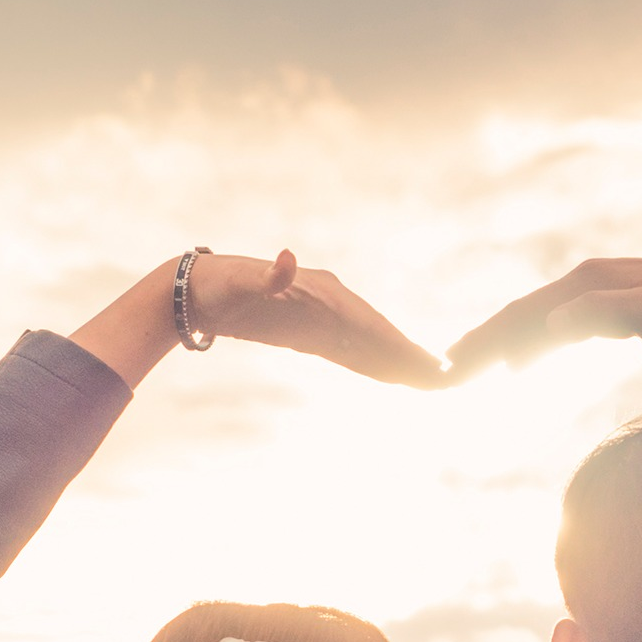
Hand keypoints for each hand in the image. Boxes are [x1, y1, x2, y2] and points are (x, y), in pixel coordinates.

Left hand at [194, 250, 444, 388]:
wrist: (197, 289)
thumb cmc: (219, 285)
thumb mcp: (240, 282)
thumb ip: (267, 276)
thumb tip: (287, 260)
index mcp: (322, 293)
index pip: (369, 324)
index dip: (399, 345)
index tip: (426, 362)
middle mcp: (329, 304)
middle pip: (378, 335)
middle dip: (409, 357)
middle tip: (444, 379)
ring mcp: (322, 318)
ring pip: (368, 345)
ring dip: (396, 363)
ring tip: (428, 381)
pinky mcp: (310, 333)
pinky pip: (349, 352)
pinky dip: (372, 364)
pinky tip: (389, 376)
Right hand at [445, 257, 641, 378]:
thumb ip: (603, 315)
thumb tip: (551, 323)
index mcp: (587, 285)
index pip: (522, 315)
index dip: (484, 342)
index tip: (452, 368)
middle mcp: (587, 283)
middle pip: (521, 316)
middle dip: (481, 344)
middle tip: (445, 373)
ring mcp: (600, 295)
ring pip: (537, 322)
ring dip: (502, 346)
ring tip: (471, 370)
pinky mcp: (615, 310)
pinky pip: (559, 329)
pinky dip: (532, 347)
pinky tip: (526, 366)